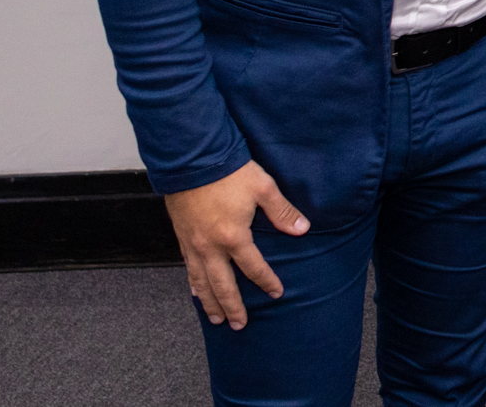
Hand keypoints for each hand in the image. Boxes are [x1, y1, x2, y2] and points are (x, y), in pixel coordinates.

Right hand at [162, 160, 309, 329]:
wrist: (192, 160)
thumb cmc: (229, 172)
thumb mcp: (263, 188)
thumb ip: (283, 212)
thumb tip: (302, 230)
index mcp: (233, 237)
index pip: (253, 268)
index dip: (267, 282)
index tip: (276, 293)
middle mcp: (210, 247)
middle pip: (223, 285)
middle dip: (232, 307)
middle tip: (239, 325)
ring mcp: (193, 244)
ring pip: (201, 282)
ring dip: (210, 302)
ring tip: (216, 319)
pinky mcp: (182, 238)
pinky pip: (187, 268)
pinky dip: (193, 284)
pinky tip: (196, 291)